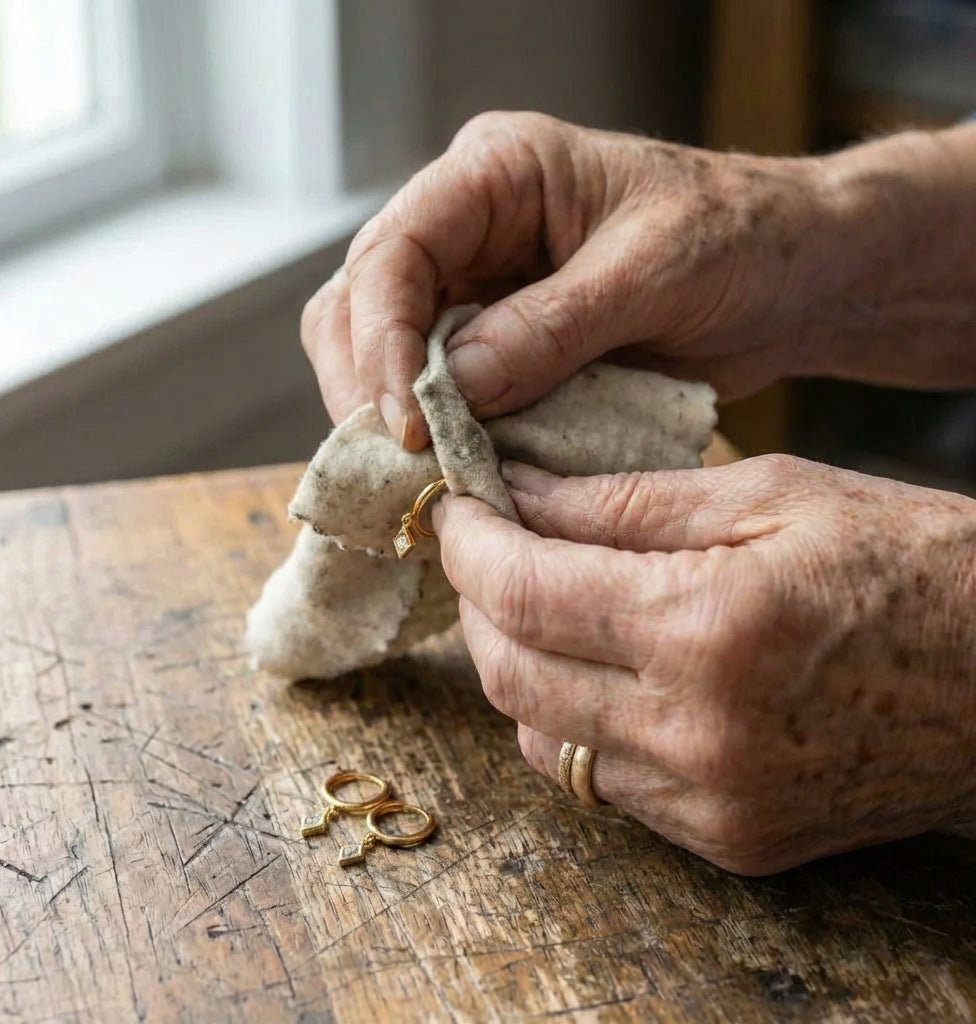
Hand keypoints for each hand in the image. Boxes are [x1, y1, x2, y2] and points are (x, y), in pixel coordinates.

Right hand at [301, 111, 975, 449]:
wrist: (790, 277)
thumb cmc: (738, 241)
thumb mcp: (652, 272)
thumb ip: (549, 327)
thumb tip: (449, 390)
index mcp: (496, 173)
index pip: (393, 251)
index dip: (382, 339)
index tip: (408, 420)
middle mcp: (468, 227)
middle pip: (361, 305)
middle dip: (370, 387)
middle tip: (404, 464)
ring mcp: (476, 289)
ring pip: (382, 354)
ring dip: (394, 418)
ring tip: (425, 476)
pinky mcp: (497, 346)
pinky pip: (437, 393)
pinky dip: (438, 436)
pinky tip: (453, 472)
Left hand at [432, 455, 975, 874]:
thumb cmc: (909, 560)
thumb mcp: (769, 493)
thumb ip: (624, 501)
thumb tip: (518, 492)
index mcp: (709, 628)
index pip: (525, 591)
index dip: (469, 545)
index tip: (454, 508)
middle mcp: (697, 734)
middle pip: (511, 672)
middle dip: (477, 602)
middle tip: (486, 546)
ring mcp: (711, 803)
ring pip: (540, 736)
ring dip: (518, 663)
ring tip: (541, 601)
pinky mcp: (729, 841)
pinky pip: (601, 782)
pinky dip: (575, 719)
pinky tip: (601, 668)